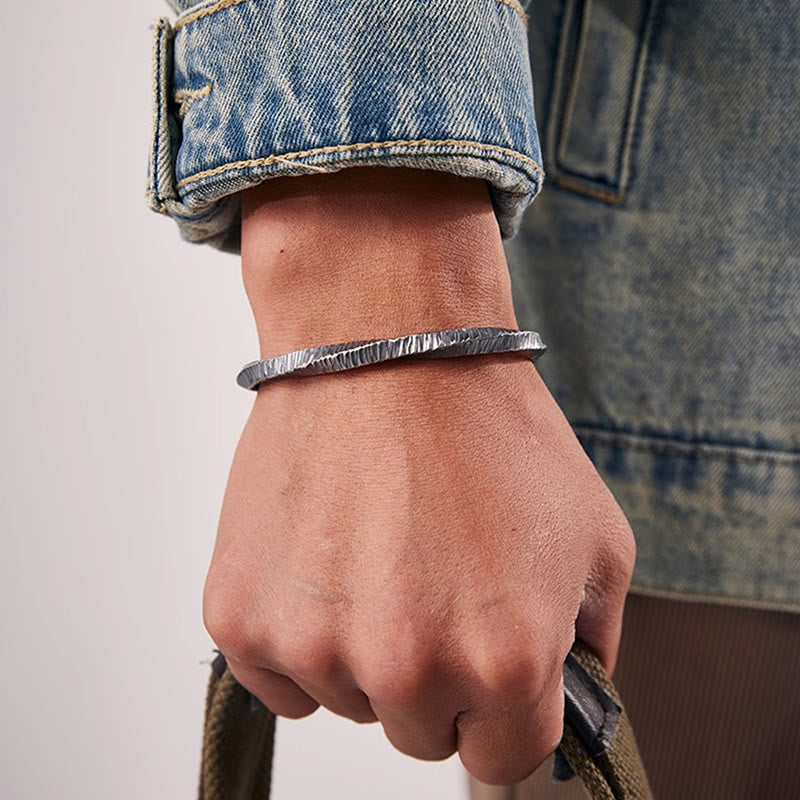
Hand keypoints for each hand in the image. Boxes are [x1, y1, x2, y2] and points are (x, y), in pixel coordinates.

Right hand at [202, 169, 635, 784]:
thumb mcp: (593, 536)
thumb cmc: (488, 427)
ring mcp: (314, 646)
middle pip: (421, 734)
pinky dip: (302, 633)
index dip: (501, 716)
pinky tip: (324, 559)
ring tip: (376, 550)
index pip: (503, 761)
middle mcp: (407, 669)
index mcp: (504, 660)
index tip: (489, 676)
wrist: (384, 343)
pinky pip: (279, 676)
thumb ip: (592, 641)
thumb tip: (569, 696)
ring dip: (364, 647)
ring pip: (349, 700)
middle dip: (435, 678)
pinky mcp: (242, 618)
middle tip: (429, 583)